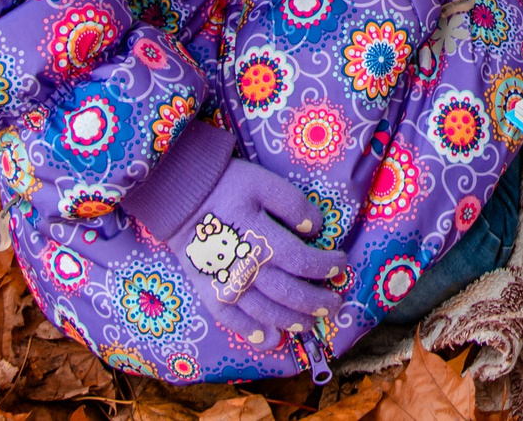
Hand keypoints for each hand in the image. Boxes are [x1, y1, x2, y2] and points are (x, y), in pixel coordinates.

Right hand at [164, 160, 350, 347]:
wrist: (181, 198)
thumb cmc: (228, 187)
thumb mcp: (264, 183)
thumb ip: (292, 204)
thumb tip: (316, 227)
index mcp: (261, 238)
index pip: (301, 261)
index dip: (325, 266)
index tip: (341, 265)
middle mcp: (245, 267)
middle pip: (287, 293)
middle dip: (315, 302)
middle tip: (334, 305)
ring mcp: (225, 284)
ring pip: (264, 311)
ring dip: (291, 321)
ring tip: (310, 325)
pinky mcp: (208, 291)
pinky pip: (229, 319)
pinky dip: (249, 332)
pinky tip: (268, 340)